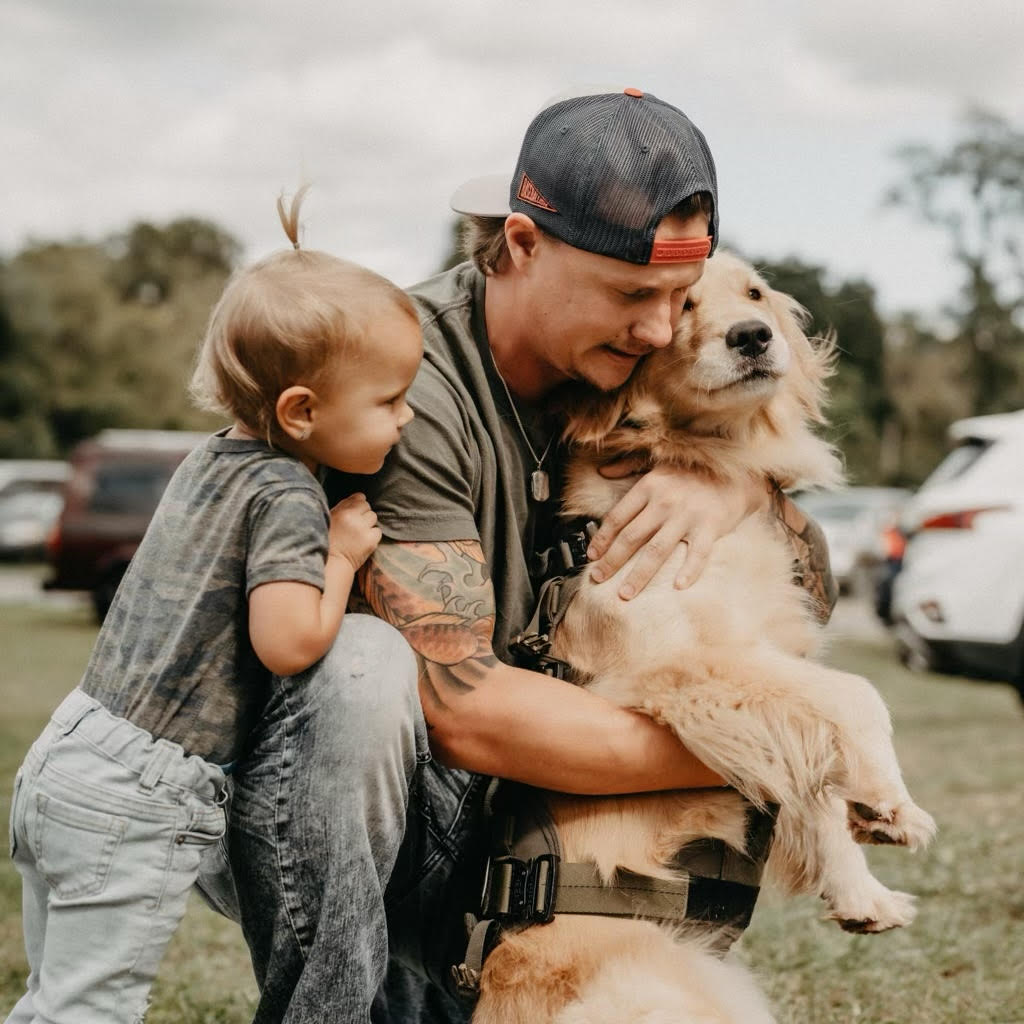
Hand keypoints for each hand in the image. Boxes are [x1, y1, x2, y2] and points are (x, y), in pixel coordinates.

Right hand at [328, 493, 381, 570]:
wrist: (332, 563)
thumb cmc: (328, 540)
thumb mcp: (330, 518)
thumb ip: (343, 506)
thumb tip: (359, 496)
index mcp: (342, 511)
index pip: (360, 498)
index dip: (358, 505)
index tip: (354, 513)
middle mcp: (353, 518)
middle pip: (368, 507)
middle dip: (363, 514)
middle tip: (355, 526)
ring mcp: (363, 529)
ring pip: (373, 518)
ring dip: (368, 524)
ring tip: (358, 534)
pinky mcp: (371, 541)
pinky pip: (378, 532)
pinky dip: (373, 536)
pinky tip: (363, 541)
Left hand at [586, 463, 764, 598]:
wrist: (738, 472)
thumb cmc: (694, 470)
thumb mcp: (657, 461)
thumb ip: (628, 466)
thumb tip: (602, 471)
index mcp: (649, 486)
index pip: (618, 517)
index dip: (602, 538)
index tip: (592, 555)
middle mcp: (665, 501)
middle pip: (632, 537)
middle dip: (612, 561)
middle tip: (598, 579)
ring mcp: (688, 515)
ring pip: (657, 551)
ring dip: (639, 575)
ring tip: (625, 593)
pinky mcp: (711, 526)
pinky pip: (698, 553)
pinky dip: (689, 571)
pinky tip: (678, 586)